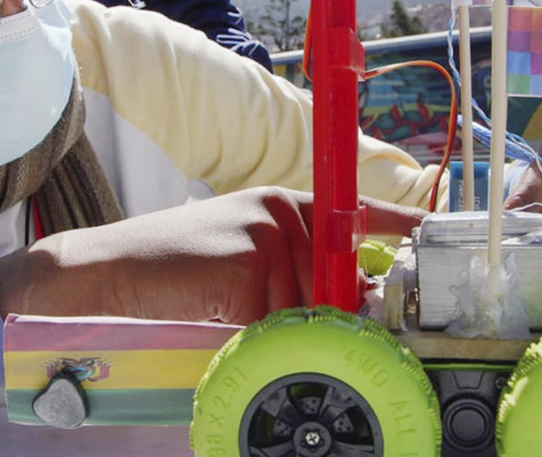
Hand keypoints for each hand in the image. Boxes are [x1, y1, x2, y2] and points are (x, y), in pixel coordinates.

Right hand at [0, 187, 426, 323]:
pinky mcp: (248, 269)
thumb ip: (289, 267)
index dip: (395, 227)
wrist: (112, 269)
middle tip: (273, 319)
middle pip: (336, 282)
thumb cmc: (171, 266)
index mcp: (282, 204)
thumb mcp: (239, 251)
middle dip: (323, 314)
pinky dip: (249, 337)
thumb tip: (343, 303)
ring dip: (277, 329)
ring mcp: (267, 238)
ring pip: (306, 310)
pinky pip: (273, 326)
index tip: (429, 234)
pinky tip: (214, 317)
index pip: (354, 212)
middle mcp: (283, 214)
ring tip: (224, 312)